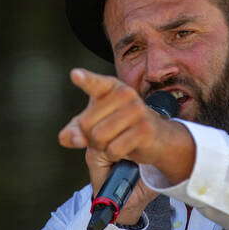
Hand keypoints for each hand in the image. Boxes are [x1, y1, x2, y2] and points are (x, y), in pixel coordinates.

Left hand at [58, 68, 194, 223]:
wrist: (158, 137)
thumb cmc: (121, 127)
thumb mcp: (95, 124)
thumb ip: (75, 130)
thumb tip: (71, 138)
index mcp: (110, 88)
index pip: (95, 84)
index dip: (85, 80)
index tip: (75, 75)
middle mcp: (124, 94)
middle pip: (86, 124)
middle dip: (90, 138)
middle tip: (108, 136)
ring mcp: (136, 110)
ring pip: (99, 138)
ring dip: (103, 147)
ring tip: (116, 141)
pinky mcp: (144, 129)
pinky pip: (114, 149)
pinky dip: (114, 154)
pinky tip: (125, 148)